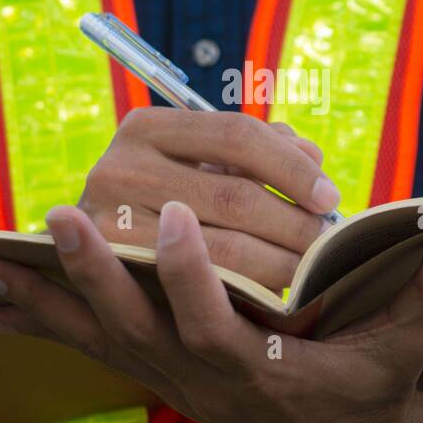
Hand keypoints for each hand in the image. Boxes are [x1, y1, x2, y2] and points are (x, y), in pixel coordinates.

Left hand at [0, 201, 422, 422]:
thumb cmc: (369, 386)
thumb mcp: (406, 344)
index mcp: (263, 370)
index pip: (215, 323)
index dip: (190, 274)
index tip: (169, 212)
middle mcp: (203, 378)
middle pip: (138, 329)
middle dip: (95, 275)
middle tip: (61, 215)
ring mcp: (170, 378)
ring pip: (99, 338)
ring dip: (46, 298)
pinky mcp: (154, 369)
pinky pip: (88, 346)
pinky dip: (41, 322)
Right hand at [77, 108, 339, 290]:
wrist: (92, 260)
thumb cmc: (167, 205)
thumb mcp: (201, 167)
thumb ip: (259, 153)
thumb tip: (313, 158)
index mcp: (146, 128)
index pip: (237, 135)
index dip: (292, 167)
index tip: (329, 198)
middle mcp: (119, 168)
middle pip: (235, 195)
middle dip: (293, 222)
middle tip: (327, 244)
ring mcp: (109, 224)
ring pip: (224, 249)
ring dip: (279, 261)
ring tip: (309, 270)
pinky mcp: (118, 277)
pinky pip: (204, 288)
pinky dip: (248, 291)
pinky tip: (275, 294)